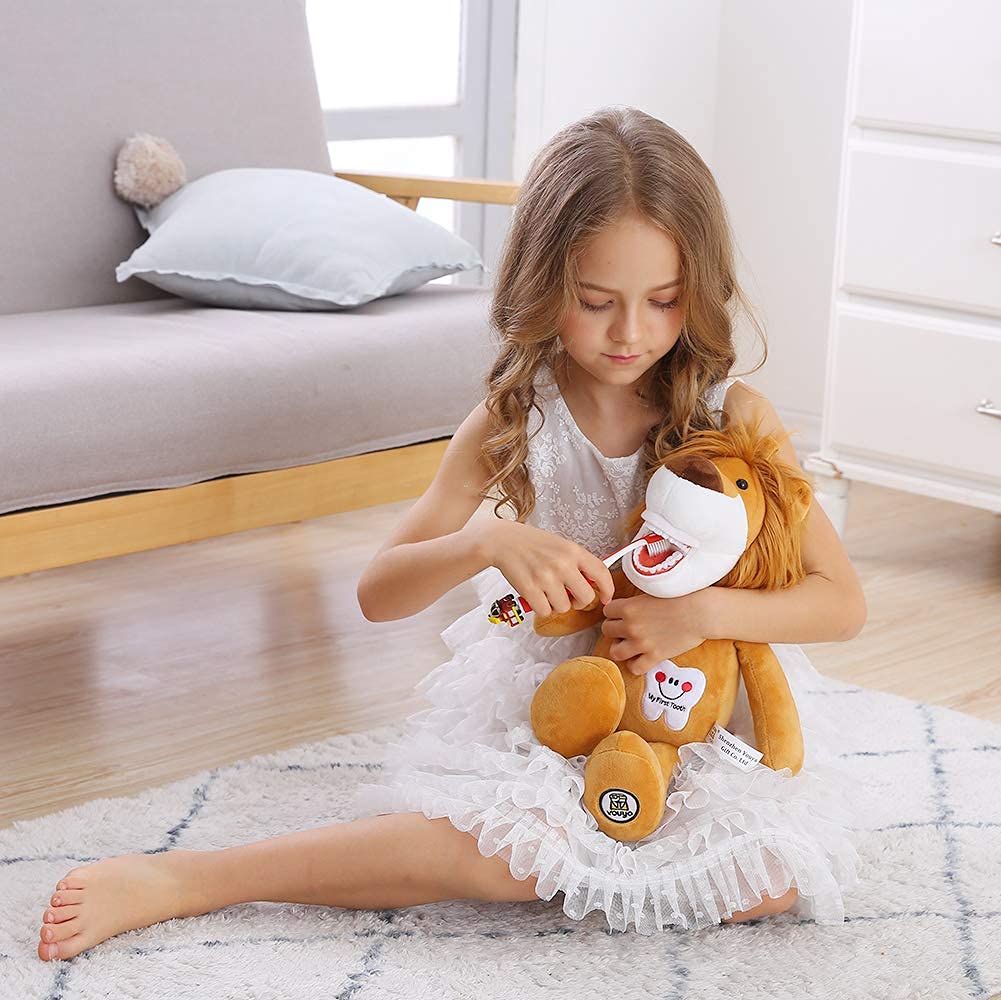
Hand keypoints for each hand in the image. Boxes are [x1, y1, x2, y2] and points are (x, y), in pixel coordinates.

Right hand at [475, 518, 615, 617]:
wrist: (504, 541)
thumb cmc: (534, 544)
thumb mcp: (561, 546)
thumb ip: (578, 563)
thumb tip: (593, 586)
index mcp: (573, 551)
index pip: (601, 573)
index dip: (608, 589)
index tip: (606, 598)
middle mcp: (562, 564)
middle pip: (586, 597)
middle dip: (579, 602)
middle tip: (570, 597)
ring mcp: (546, 577)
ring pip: (564, 607)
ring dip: (557, 604)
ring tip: (547, 591)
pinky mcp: (530, 589)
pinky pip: (545, 611)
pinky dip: (541, 608)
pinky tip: (536, 595)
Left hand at [601, 590, 712, 673]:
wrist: (701, 612)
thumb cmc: (681, 596)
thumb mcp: (653, 591)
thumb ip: (637, 600)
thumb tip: (628, 604)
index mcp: (629, 607)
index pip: (607, 611)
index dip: (614, 612)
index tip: (622, 613)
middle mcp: (631, 626)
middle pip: (607, 630)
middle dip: (615, 629)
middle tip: (625, 628)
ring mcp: (641, 643)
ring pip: (614, 652)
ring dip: (620, 648)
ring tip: (629, 644)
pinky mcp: (655, 656)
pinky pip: (634, 668)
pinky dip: (635, 664)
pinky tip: (641, 657)